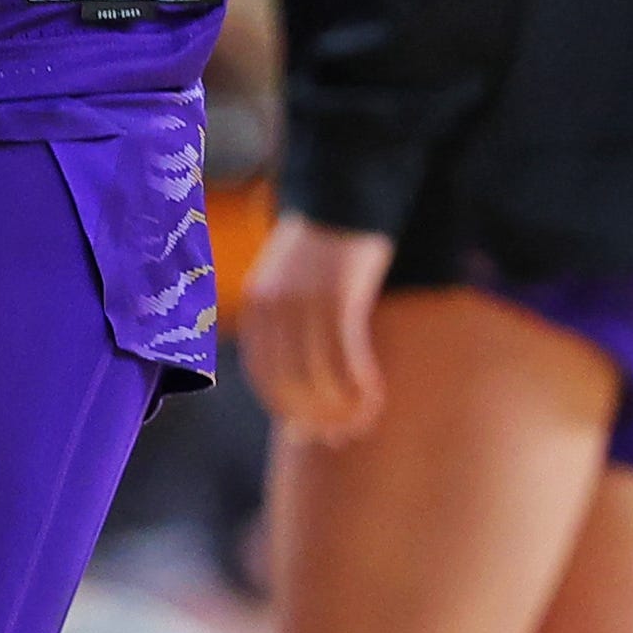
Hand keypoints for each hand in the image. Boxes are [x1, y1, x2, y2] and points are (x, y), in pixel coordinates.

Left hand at [237, 215, 393, 442]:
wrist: (345, 195)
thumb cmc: (324, 252)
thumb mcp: (292, 288)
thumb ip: (291, 336)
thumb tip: (298, 396)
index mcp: (257, 306)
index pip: (263, 379)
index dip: (289, 413)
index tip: (314, 435)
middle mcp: (274, 307)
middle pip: (291, 386)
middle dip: (318, 419)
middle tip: (344, 436)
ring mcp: (305, 302)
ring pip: (320, 381)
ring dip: (344, 410)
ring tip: (363, 420)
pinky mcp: (340, 298)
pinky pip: (348, 361)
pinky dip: (362, 388)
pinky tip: (375, 395)